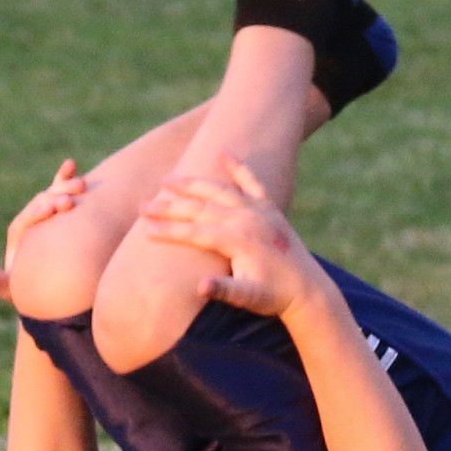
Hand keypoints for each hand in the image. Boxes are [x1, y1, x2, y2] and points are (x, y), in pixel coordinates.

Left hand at [0, 159, 85, 303]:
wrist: (46, 286)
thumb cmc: (25, 290)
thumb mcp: (6, 288)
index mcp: (17, 234)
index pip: (25, 220)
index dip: (36, 214)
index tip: (51, 210)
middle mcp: (30, 220)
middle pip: (40, 204)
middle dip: (54, 200)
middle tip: (70, 202)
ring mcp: (45, 213)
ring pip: (53, 195)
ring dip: (65, 188)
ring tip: (82, 186)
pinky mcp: (58, 211)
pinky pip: (60, 191)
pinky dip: (64, 177)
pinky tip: (70, 163)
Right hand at [140, 154, 322, 319]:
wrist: (307, 290)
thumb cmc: (273, 297)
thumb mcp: (248, 298)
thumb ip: (224, 290)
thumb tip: (200, 286)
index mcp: (239, 241)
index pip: (194, 233)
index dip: (168, 232)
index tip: (144, 230)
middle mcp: (247, 219)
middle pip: (200, 208)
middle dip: (169, 207)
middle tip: (142, 206)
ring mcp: (259, 211)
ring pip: (218, 190)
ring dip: (191, 184)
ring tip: (167, 179)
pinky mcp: (269, 208)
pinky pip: (251, 181)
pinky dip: (237, 167)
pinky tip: (223, 153)